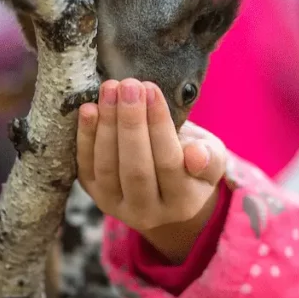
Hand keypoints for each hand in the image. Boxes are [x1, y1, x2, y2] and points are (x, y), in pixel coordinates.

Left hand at [77, 78, 226, 263]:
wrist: (166, 183)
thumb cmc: (193, 160)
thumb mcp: (213, 158)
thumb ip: (209, 157)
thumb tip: (197, 155)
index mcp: (183, 203)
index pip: (169, 163)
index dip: (159, 125)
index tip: (152, 90)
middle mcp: (148, 212)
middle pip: (136, 168)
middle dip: (130, 123)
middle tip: (129, 85)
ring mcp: (116, 206)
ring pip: (107, 167)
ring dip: (106, 125)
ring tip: (110, 89)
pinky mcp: (93, 194)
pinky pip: (85, 166)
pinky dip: (85, 137)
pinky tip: (88, 109)